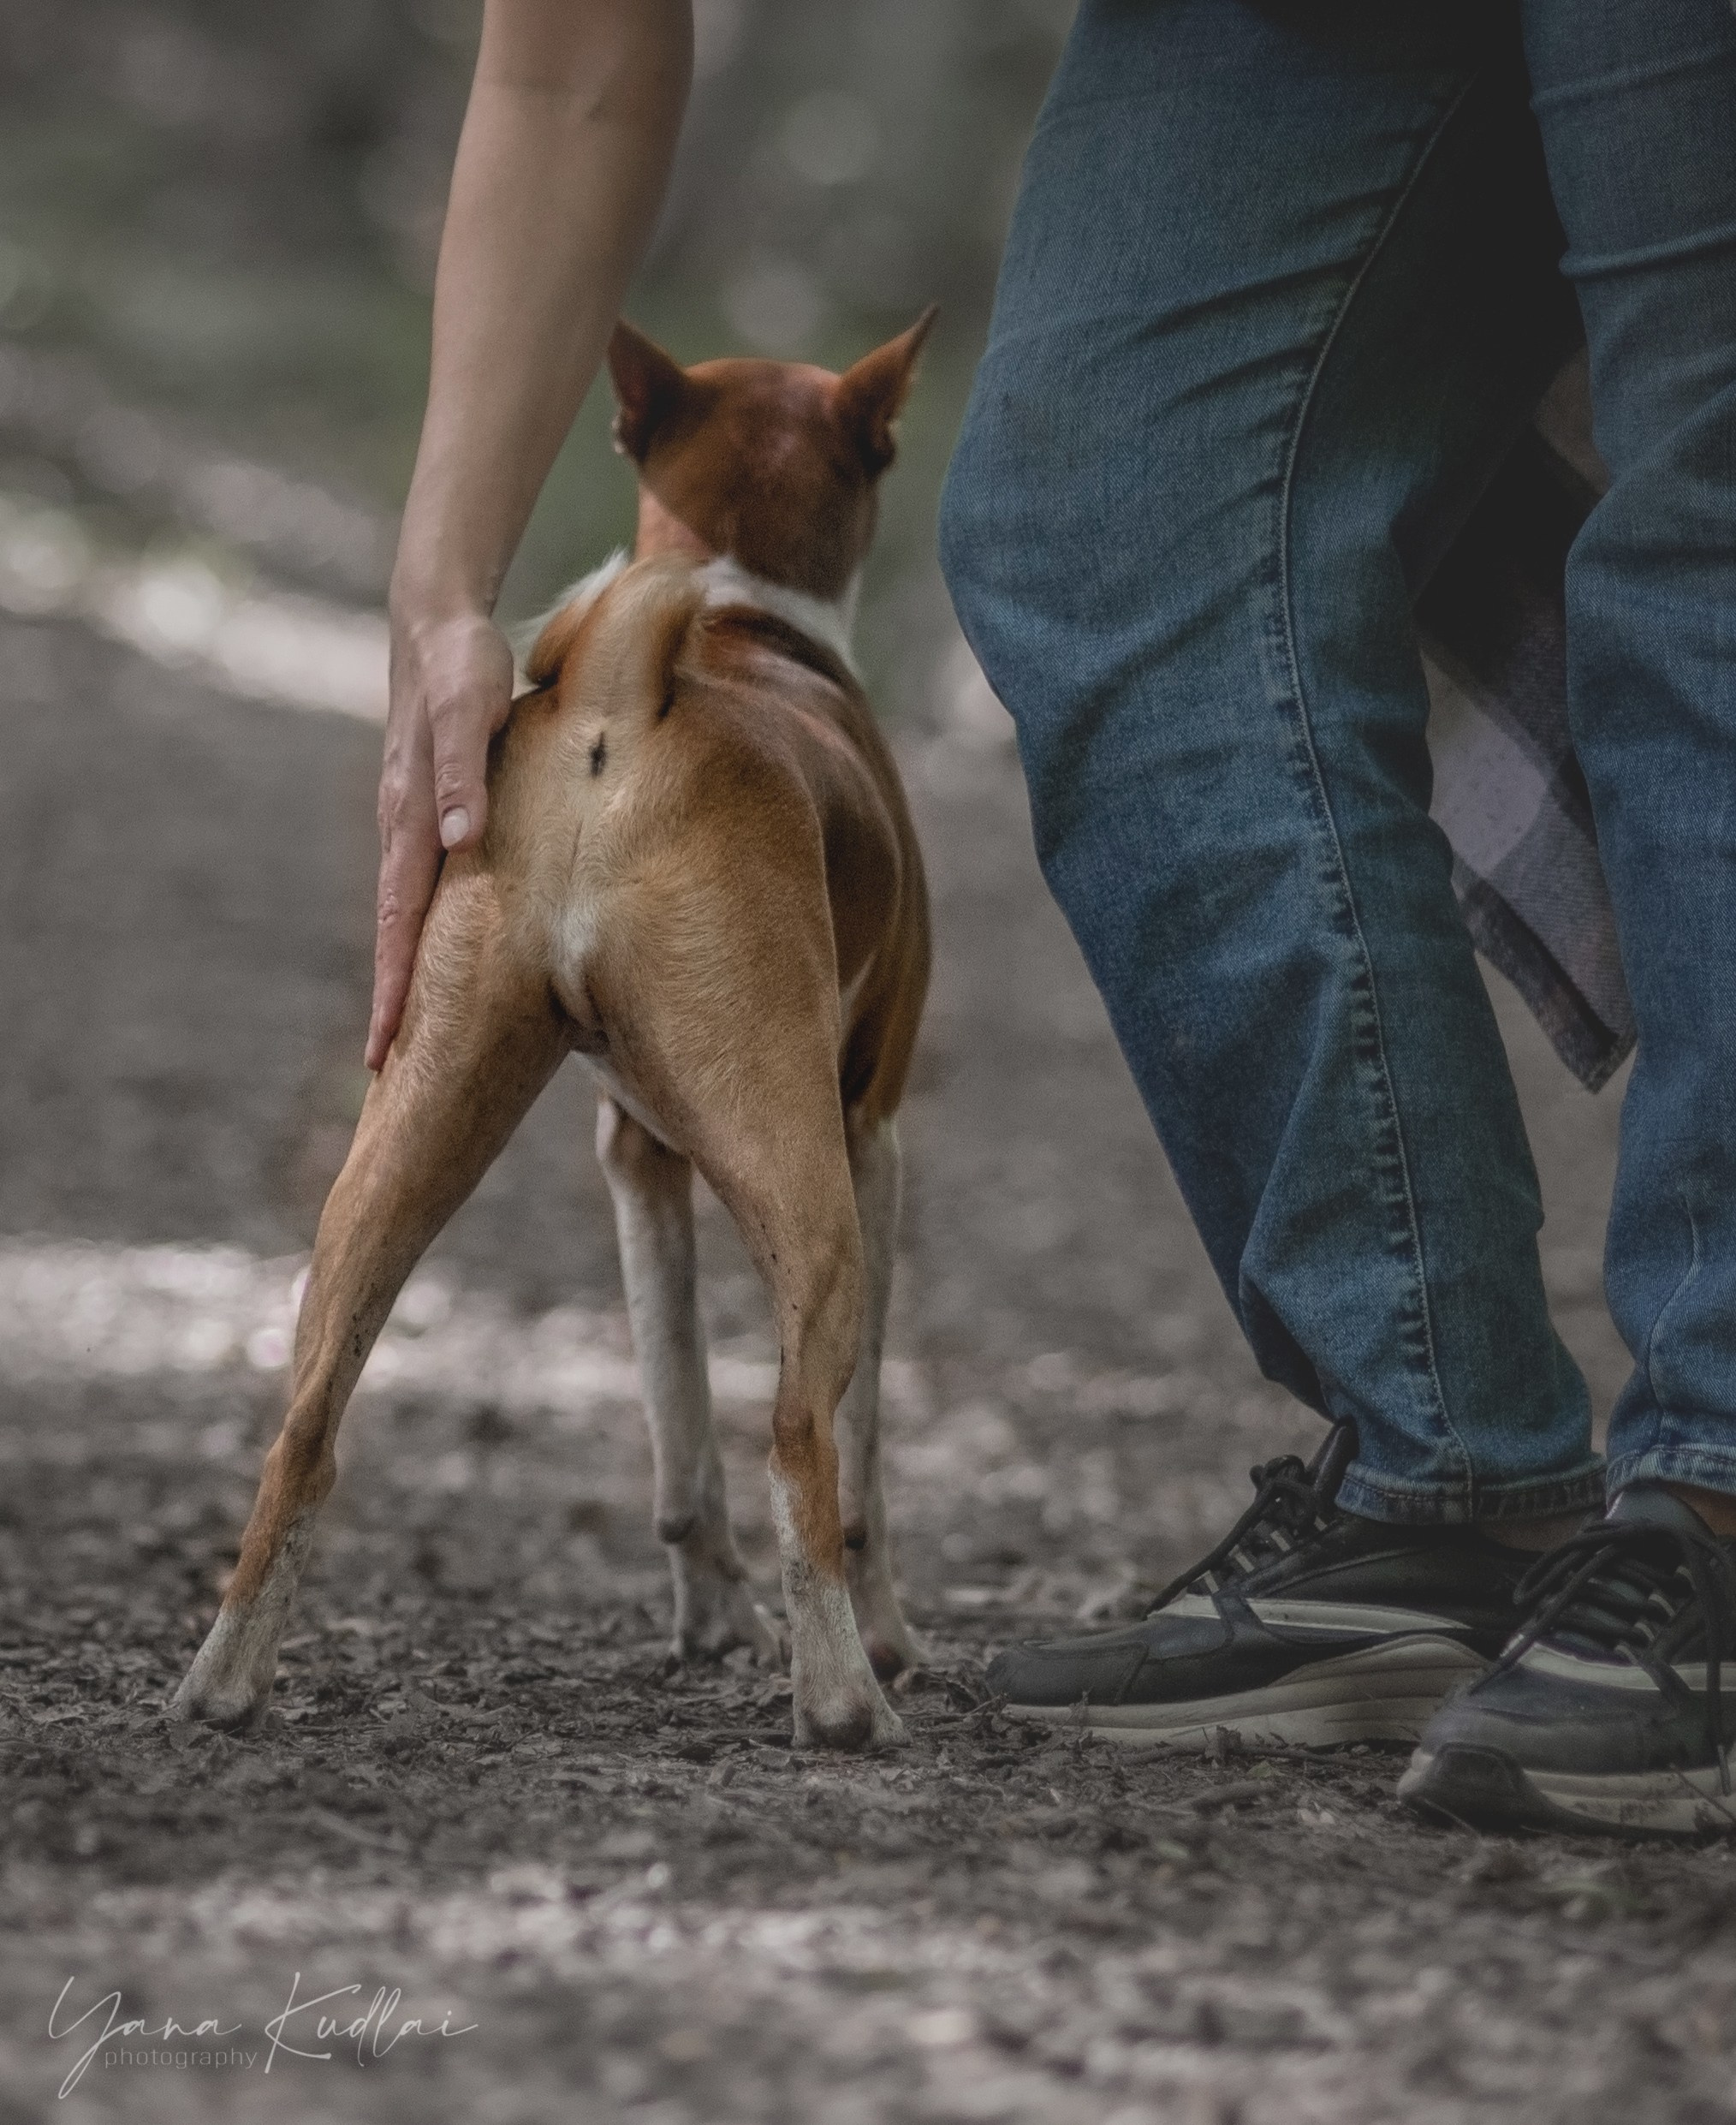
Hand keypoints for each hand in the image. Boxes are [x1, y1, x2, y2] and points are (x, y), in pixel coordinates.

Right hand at [366, 606, 515, 1069]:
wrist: (437, 624)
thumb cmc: (461, 664)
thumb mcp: (469, 707)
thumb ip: (462, 770)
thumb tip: (459, 838)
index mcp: (412, 819)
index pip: (401, 921)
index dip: (396, 986)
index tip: (385, 1046)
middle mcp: (404, 831)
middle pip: (393, 934)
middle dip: (390, 1002)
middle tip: (381, 1075)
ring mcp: (412, 826)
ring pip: (404, 916)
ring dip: (402, 975)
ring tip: (401, 1038)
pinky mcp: (428, 817)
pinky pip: (422, 890)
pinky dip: (418, 935)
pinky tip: (434, 963)